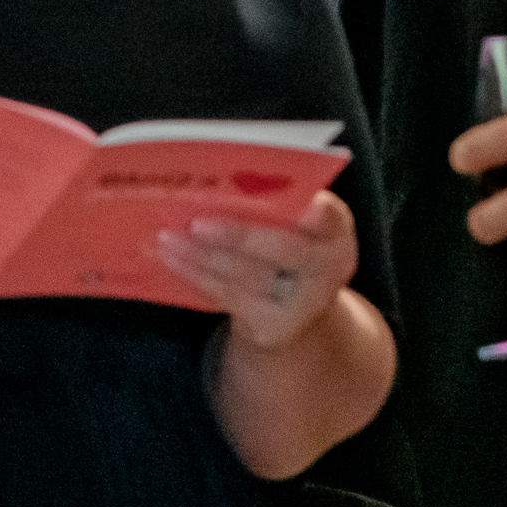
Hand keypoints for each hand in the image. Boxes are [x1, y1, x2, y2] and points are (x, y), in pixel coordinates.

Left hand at [155, 180, 356, 351]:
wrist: (295, 304)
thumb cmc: (287, 243)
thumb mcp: (292, 220)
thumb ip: (274, 200)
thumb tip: (223, 177)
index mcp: (336, 231)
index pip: (331, 218)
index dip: (320, 214)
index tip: (308, 206)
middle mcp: (330, 270)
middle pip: (286, 251)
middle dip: (241, 236)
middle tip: (199, 223)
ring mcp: (302, 306)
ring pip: (248, 276)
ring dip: (203, 255)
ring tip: (170, 236)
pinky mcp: (271, 329)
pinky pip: (228, 296)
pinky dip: (196, 274)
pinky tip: (174, 257)